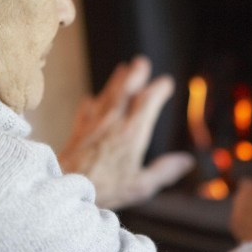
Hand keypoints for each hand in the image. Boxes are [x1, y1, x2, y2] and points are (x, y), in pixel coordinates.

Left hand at [59, 56, 193, 209]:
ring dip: (115, 81)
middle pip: (125, 90)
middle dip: (135, 74)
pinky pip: (86, 110)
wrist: (64, 186)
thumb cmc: (104, 189)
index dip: (158, 89)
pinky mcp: (78, 131)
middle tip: (141, 62)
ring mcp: (93, 124)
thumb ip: (164, 171)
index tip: (166, 82)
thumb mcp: (141, 186)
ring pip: (106, 95)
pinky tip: (91, 99)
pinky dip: (92, 102)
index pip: (148, 102)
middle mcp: (112, 123)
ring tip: (122, 69)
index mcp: (131, 134)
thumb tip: (187, 161)